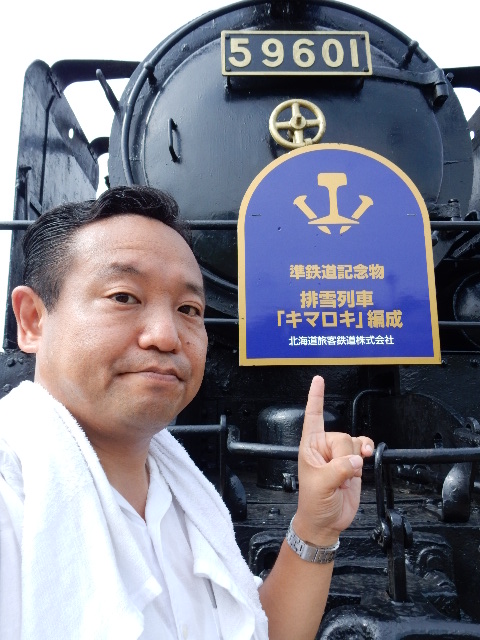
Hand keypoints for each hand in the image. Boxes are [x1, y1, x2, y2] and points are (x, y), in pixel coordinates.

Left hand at [294, 376, 373, 545]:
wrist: (327, 521)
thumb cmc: (314, 503)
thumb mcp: (321, 485)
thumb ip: (339, 470)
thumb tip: (356, 461)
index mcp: (310, 447)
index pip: (313, 417)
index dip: (316, 397)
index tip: (318, 380)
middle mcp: (324, 447)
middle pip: (342, 436)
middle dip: (344, 455)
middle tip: (337, 474)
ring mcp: (339, 454)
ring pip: (354, 442)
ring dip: (356, 456)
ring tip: (348, 474)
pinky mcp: (353, 463)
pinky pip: (363, 447)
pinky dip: (367, 450)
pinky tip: (367, 455)